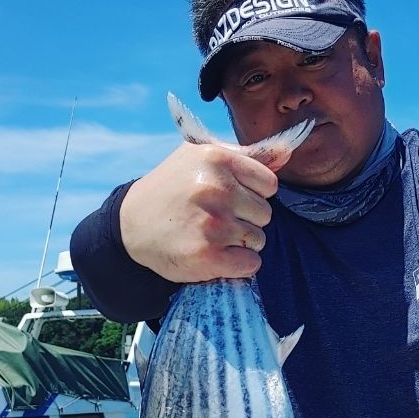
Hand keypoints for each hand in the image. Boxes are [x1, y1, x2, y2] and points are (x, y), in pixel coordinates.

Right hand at [119, 139, 279, 282]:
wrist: (130, 226)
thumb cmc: (174, 187)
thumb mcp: (203, 157)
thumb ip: (249, 156)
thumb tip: (288, 152)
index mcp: (217, 158)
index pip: (270, 184)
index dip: (253, 193)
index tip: (229, 196)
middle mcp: (216, 188)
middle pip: (266, 213)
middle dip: (245, 218)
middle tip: (214, 217)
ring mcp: (212, 224)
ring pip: (258, 240)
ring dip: (240, 242)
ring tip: (210, 234)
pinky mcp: (207, 256)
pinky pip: (250, 264)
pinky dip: (238, 265)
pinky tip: (215, 254)